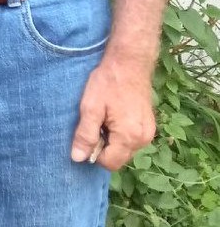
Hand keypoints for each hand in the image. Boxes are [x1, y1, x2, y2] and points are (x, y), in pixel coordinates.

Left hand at [70, 54, 155, 170]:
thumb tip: (78, 158)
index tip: (87, 134)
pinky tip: (113, 116)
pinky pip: (132, 139)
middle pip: (119, 158)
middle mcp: (144, 139)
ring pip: (125, 149)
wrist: (129, 63)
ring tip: (104, 118)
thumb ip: (85, 135)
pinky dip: (121, 134)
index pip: (110, 163)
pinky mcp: (149, 125)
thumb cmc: (108, 83)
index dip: (94, 153)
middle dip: (104, 147)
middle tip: (95, 123)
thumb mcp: (90, 108)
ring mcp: (149, 132)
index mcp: (129, 137)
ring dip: (112, 140)